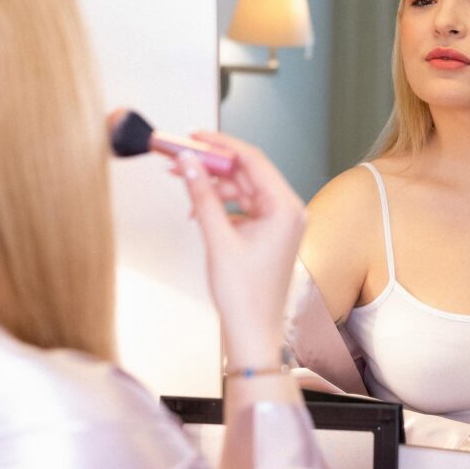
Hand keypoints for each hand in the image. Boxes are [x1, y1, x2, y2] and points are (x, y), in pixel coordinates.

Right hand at [173, 133, 305, 368]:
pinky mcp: (270, 235)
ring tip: (185, 188)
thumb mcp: (218, 238)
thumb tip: (188, 163)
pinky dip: (222, 206)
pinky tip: (200, 211)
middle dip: (212, 165)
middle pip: (247, 173)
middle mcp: (289, 212)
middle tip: (181, 158)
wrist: (253, 332)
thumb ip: (202, 195)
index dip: (219, 145)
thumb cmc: (245, 296)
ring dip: (214, 187)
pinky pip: (244, 208)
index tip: (193, 136)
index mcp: (286, 209)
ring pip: (243, 190)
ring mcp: (280, 224)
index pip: (252, 160)